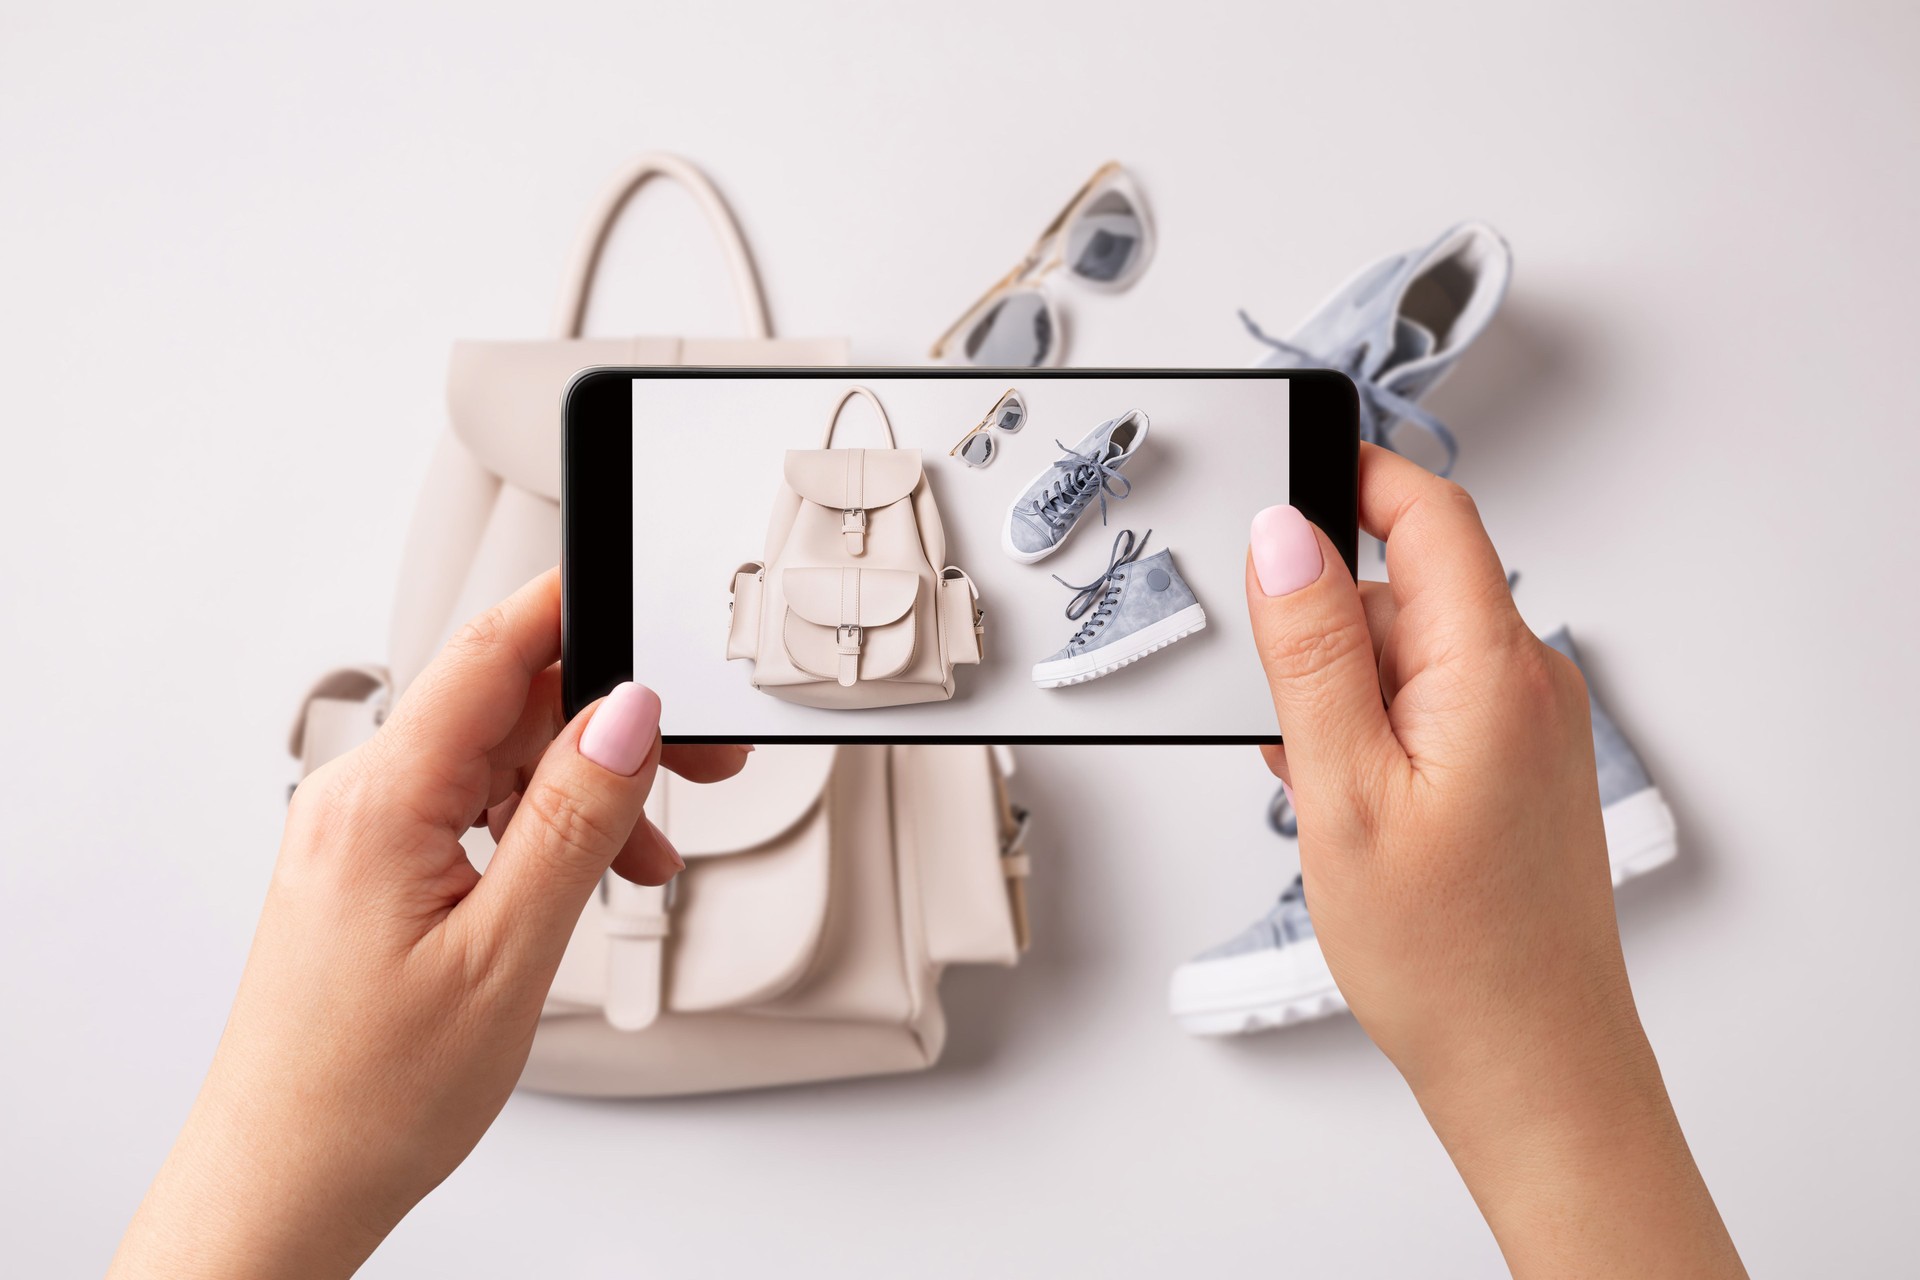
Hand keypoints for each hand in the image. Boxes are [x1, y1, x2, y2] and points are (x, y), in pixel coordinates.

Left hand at [110, 570, 747, 1278]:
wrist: (284, 1185)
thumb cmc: (366, 1097)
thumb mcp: (507, 954)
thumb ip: (574, 819)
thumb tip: (627, 715)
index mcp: (380, 802)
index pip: (489, 651)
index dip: (577, 609)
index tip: (651, 602)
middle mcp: (356, 801)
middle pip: (504, 706)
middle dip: (608, 725)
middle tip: (700, 763)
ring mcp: (358, 835)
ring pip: (494, 764)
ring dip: (581, 792)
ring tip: (641, 857)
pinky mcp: (370, 871)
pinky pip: (468, 813)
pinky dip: (538, 832)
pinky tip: (584, 876)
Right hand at [1246, 445, 1743, 1277]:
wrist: (1530, 1066)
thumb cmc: (1450, 956)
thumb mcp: (1343, 790)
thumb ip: (1311, 651)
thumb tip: (1283, 535)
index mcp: (1490, 668)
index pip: (1428, 511)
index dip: (1349, 471)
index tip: (1277, 466)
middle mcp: (1525, 681)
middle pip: (1406, 584)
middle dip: (1322, 621)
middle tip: (1274, 707)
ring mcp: (1526, 726)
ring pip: (1408, 651)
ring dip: (1341, 688)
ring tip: (1315, 784)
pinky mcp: (1515, 766)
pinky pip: (1428, 703)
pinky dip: (1371, 729)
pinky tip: (1345, 800)